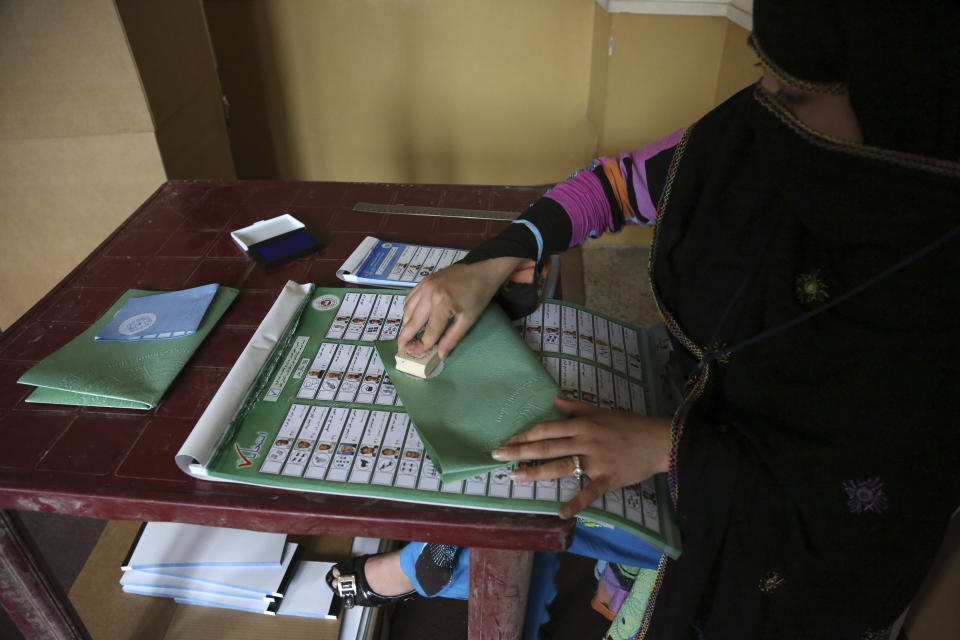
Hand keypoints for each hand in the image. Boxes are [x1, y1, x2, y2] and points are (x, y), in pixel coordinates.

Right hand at [398, 256, 526, 358]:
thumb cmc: (478, 295)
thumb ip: (452, 338)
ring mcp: (424, 285)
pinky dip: (408, 310)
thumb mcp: (468, 319)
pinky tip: (413, 318)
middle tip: (402, 348)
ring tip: (409, 335)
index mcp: (442, 303)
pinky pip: (410, 298)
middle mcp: (428, 293)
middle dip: (406, 337)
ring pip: (408, 310)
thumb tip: (440, 355)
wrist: (481, 270)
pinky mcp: (424, 281)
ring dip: (407, 324)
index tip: (415, 354)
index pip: (429, 331)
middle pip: (413, 321)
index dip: (423, 345)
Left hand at [491, 396, 671, 518]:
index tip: (507, 441)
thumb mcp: (601, 411)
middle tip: (497, 457)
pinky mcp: (608, 478)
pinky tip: (560, 512)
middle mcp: (585, 441)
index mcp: (582, 424)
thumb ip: (576, 407)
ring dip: (536, 472)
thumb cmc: (629, 425)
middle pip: (547, 447)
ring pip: (561, 466)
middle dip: (520, 452)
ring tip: (515, 477)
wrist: (658, 440)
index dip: (525, 435)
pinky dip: (576, 503)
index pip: (546, 429)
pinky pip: (590, 492)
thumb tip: (554, 400)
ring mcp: (596, 461)